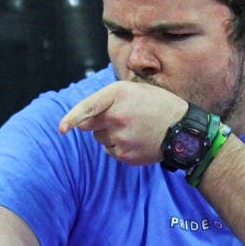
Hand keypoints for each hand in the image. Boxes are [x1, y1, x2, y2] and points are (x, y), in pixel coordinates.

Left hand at [58, 80, 187, 164]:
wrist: (183, 129)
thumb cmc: (157, 105)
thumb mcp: (135, 90)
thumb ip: (108, 99)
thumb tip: (83, 118)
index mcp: (118, 94)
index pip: (88, 108)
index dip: (72, 118)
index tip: (61, 129)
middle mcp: (117, 116)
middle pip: (89, 125)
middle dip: (97, 122)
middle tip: (119, 118)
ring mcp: (121, 138)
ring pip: (99, 139)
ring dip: (109, 134)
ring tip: (133, 129)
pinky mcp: (126, 155)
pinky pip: (111, 151)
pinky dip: (119, 147)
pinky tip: (136, 140)